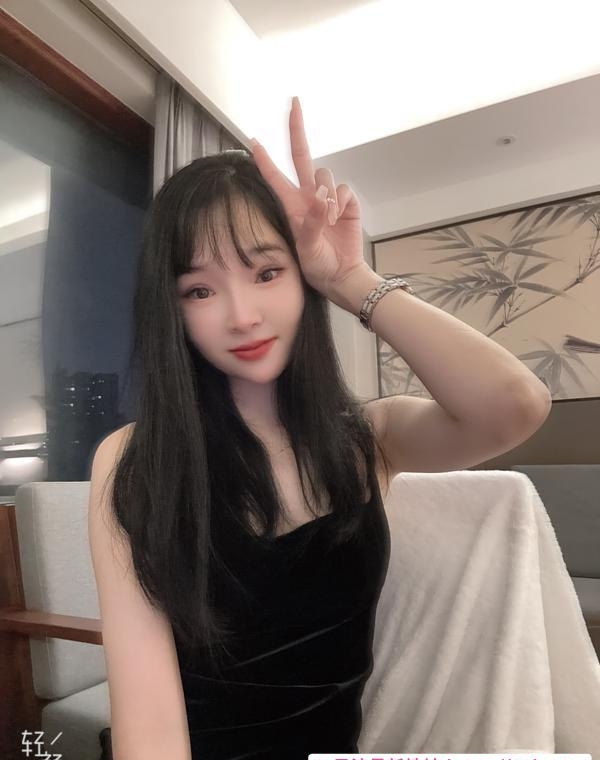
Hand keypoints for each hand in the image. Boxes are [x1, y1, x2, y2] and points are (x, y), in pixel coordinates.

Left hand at [249, 96, 369, 297]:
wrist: (342, 274)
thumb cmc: (318, 264)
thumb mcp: (306, 248)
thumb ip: (312, 221)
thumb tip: (322, 196)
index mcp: (291, 206)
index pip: (275, 176)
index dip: (264, 158)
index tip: (253, 139)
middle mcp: (308, 196)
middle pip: (301, 155)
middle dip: (297, 128)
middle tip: (294, 101)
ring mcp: (327, 198)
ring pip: (325, 175)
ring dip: (326, 196)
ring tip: (329, 221)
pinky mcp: (346, 202)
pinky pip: (343, 189)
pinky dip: (341, 202)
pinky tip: (339, 219)